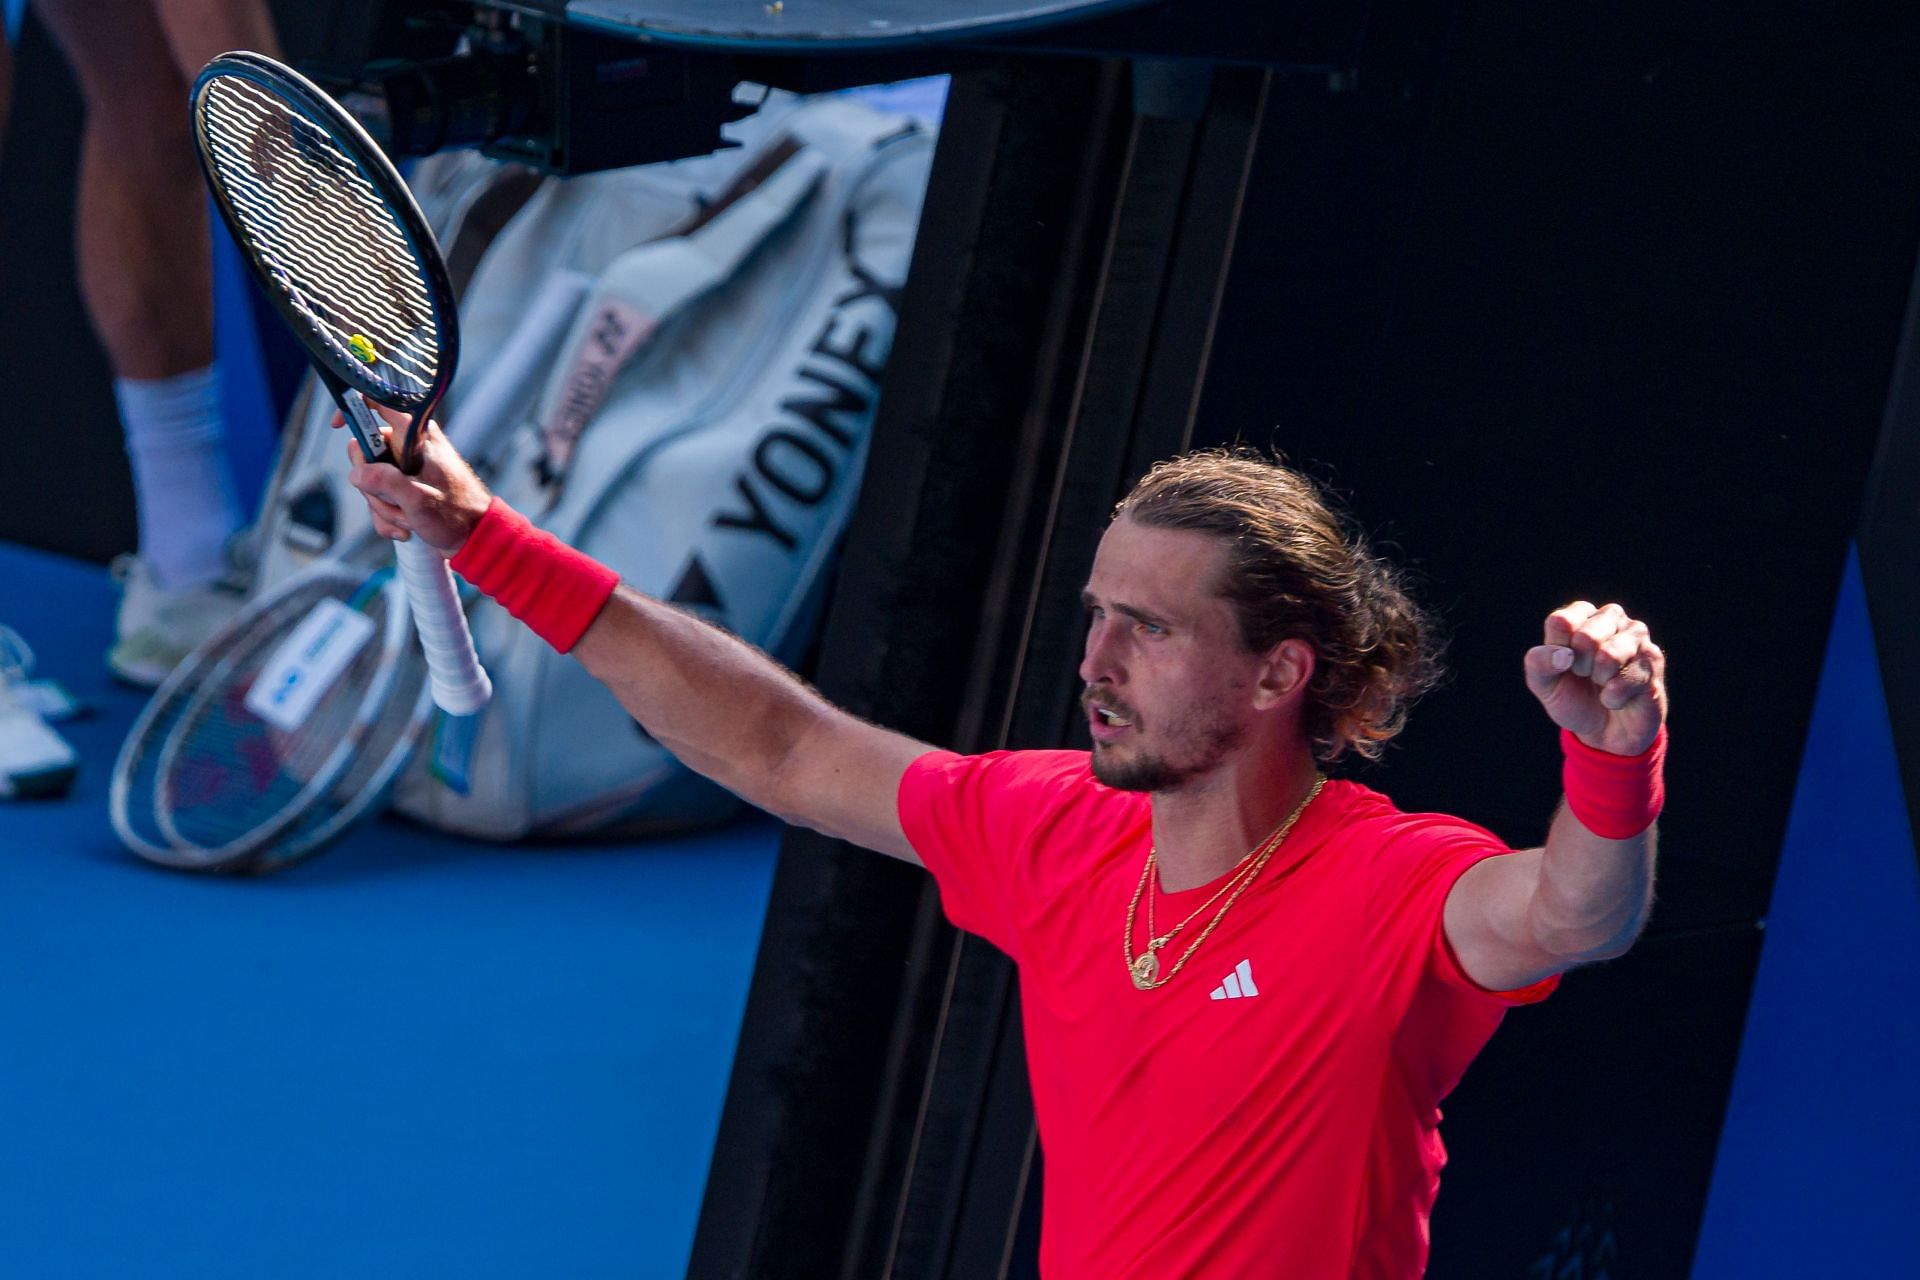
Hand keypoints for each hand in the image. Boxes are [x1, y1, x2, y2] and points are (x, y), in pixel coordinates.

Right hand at [340, 406, 491, 556]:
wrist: (475, 537)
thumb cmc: (457, 515)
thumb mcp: (417, 498)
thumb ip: (384, 481)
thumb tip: (357, 474)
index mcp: (415, 436)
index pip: (379, 404)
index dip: (354, 407)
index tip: (337, 425)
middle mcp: (409, 447)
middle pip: (364, 454)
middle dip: (373, 486)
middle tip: (396, 502)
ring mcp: (406, 468)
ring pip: (370, 481)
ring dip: (384, 507)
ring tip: (409, 519)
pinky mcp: (405, 488)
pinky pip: (380, 499)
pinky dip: (389, 517)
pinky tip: (407, 528)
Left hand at [1523, 601, 1667, 755]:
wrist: (1605, 730)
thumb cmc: (1573, 697)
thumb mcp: (1544, 684)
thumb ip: (1538, 664)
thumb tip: (1561, 656)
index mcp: (1582, 614)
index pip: (1561, 623)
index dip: (1557, 653)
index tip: (1564, 664)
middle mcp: (1612, 617)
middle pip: (1584, 638)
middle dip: (1580, 668)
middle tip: (1586, 675)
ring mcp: (1637, 637)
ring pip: (1608, 656)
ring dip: (1598, 680)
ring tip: (1602, 682)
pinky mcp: (1653, 660)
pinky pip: (1623, 681)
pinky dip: (1612, 698)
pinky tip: (1617, 697)